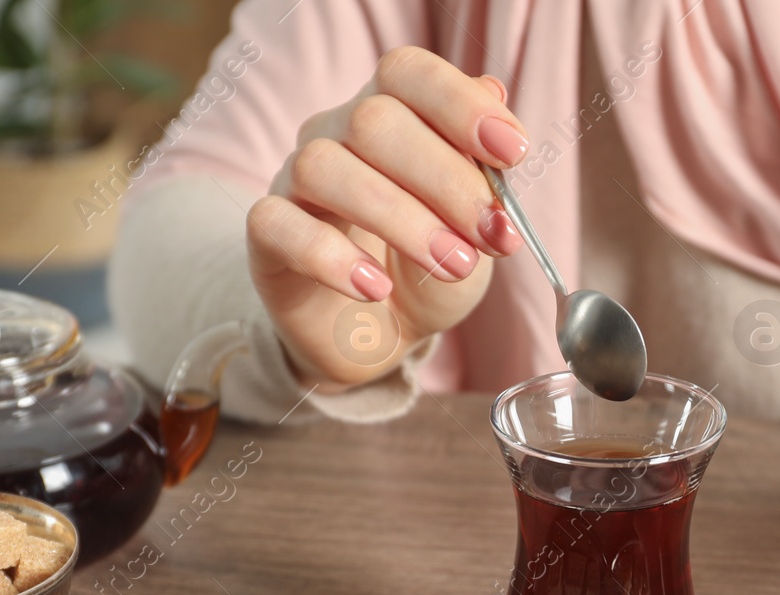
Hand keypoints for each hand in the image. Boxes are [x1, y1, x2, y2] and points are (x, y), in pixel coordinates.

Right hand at [245, 47, 527, 387]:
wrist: (385, 336)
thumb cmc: (428, 267)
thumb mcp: (473, 224)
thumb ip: (483, 166)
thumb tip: (494, 92)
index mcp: (388, 113)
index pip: (407, 74)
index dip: (459, 104)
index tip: (513, 152)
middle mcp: (334, 134)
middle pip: (373, 120)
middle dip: (445, 180)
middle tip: (491, 236)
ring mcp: (293, 181)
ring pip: (325, 168)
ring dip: (401, 220)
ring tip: (452, 266)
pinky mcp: (266, 237)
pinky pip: (281, 227)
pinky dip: (333, 259)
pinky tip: (376, 288)